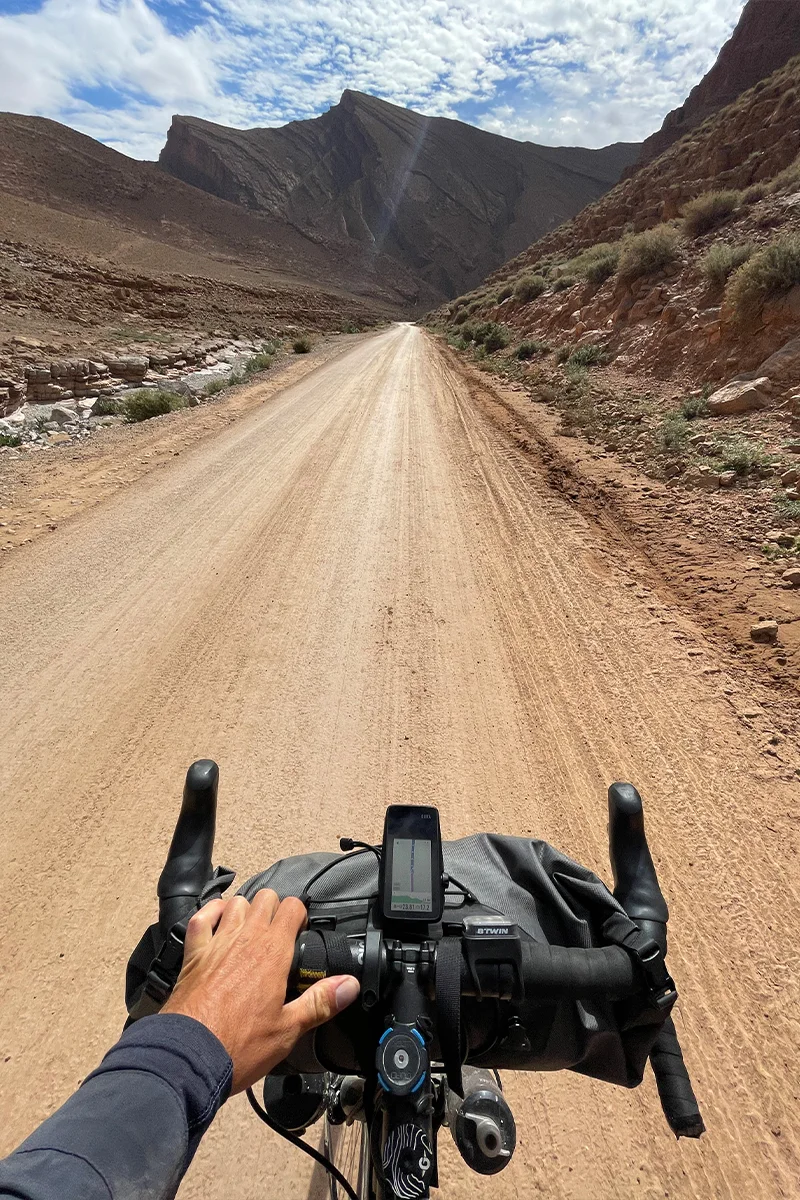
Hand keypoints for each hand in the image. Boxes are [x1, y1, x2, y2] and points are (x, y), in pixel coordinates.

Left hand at [161, 890, 359, 1092]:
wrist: (189, 1056)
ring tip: (250, 930)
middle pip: (266, 898)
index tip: (300, 934)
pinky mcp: (193, 953)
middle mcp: (246, 938)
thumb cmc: (240, 1045)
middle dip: (275, 909)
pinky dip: (211, 913)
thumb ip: (321, 1002)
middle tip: (278, 933)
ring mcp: (217, 941)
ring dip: (246, 910)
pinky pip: (201, 917)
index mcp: (274, 952)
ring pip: (236, 902)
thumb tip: (350, 985)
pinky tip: (218, 922)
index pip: (293, 908)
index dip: (300, 916)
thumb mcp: (289, 1029)